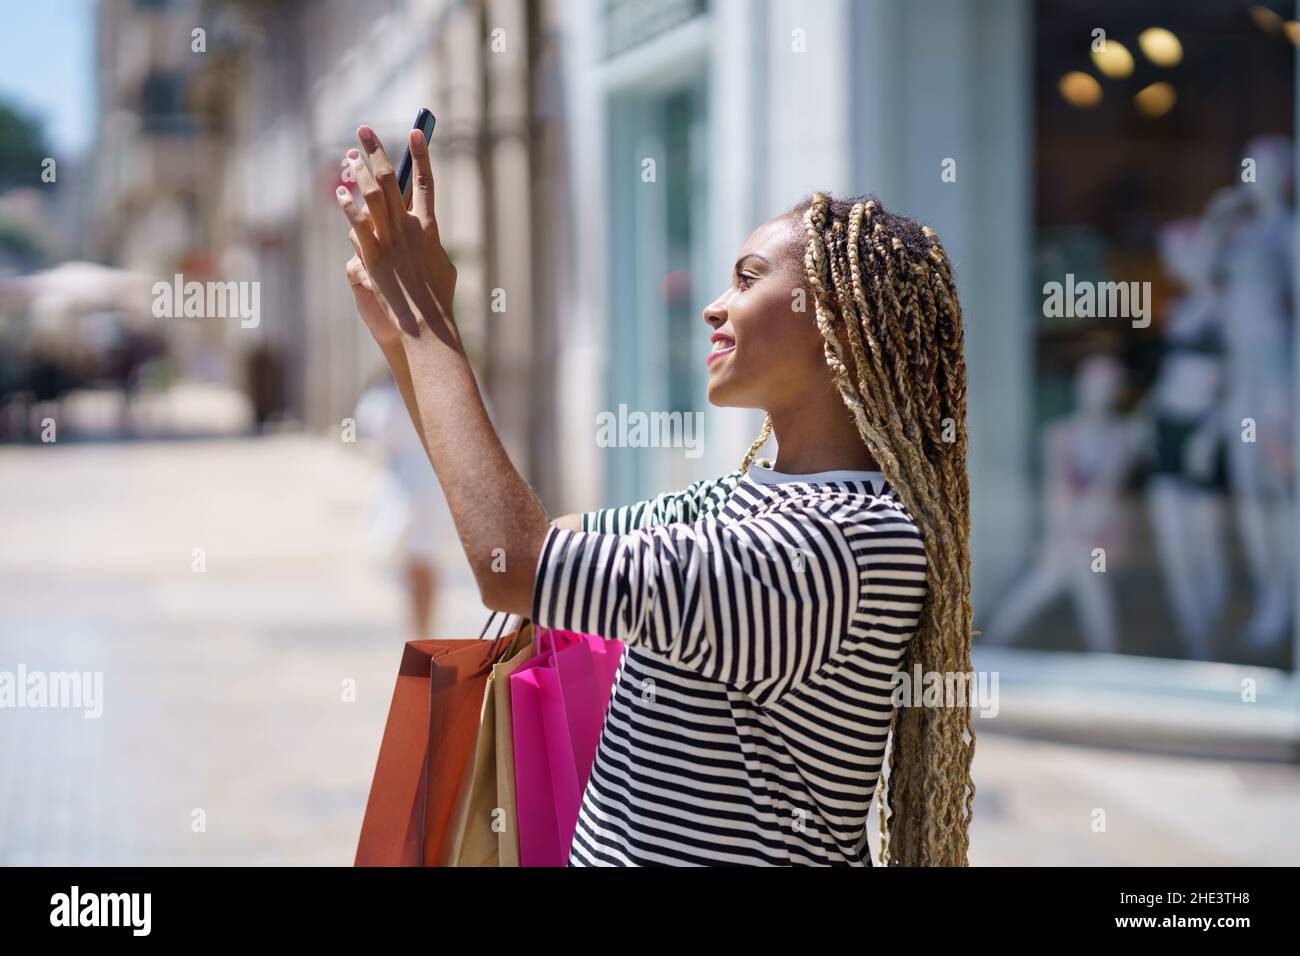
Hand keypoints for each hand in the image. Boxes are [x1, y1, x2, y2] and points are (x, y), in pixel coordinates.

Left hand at [335, 126, 458, 345]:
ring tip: (348, 155)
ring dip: (358, 173)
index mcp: (430, 228)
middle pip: (391, 180)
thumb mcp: (441, 269)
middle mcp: (409, 228)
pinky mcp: (373, 256)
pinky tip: (340, 194)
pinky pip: (358, 225)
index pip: (425, 182)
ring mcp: (390, 241)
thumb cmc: (438, 302)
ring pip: (372, 197)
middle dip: (377, 152)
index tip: (416, 132)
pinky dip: (349, 208)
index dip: (421, 155)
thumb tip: (422, 243)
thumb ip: (427, 249)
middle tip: (364, 131)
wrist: (427, 324)